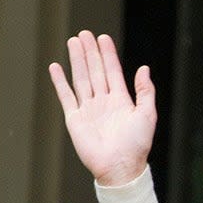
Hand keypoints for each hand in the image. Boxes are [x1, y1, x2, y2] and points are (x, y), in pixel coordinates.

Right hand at [48, 31, 155, 185]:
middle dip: (91, 52)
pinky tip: (56, 67)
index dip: (108, 55)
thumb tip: (144, 68)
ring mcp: (89, 110)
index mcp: (121, 102)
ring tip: (73, 41)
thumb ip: (146, 92)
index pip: (113, 72)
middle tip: (85, 34)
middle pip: (95, 72)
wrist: (120, 169)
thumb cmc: (136, 147)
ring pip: (81, 79)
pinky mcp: (75, 119)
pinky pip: (66, 96)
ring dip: (77, 61)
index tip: (103, 38)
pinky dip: (60, 82)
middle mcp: (104, 104)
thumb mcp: (147, 116)